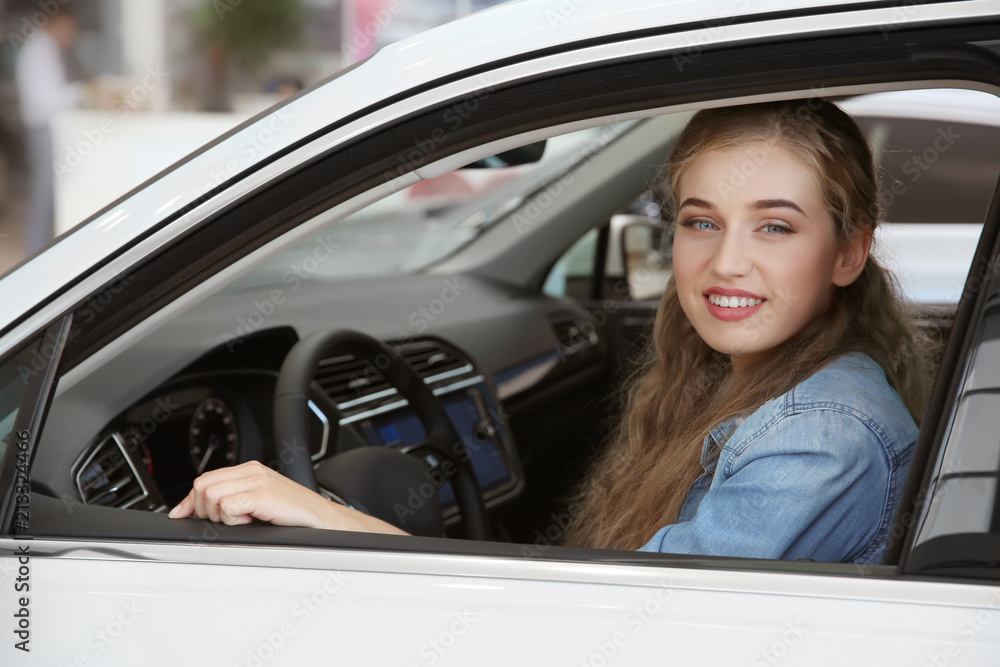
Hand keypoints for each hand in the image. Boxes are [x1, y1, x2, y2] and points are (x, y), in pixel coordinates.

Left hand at [168, 461, 406, 534]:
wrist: (325, 521)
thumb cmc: (296, 516)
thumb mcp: (259, 504)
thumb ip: (231, 501)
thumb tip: (195, 510)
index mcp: (250, 470)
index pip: (206, 479)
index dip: (191, 500)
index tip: (184, 514)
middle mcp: (252, 471)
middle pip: (203, 485)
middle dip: (204, 509)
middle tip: (225, 521)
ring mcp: (258, 481)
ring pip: (211, 495)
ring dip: (220, 515)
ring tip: (242, 521)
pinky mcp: (263, 495)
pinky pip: (228, 505)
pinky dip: (232, 519)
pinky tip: (250, 522)